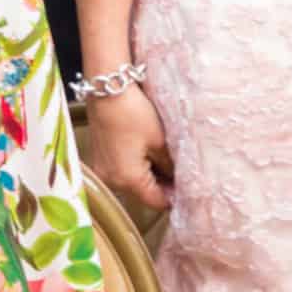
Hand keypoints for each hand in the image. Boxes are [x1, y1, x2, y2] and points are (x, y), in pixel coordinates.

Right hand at [78, 86, 172, 217]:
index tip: (191, 188)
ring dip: (150, 176)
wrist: (106, 90)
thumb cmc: (133, 112)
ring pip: (134, 184)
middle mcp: (111, 181)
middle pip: (144, 195)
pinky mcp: (100, 160)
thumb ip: (171, 166)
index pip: (156, 202)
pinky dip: (137, 168)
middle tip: (183, 172)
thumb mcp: (160, 140)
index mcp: (127, 179)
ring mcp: (103, 171)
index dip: (175, 196)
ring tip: (167, 160)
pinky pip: (123, 172)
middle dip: (163, 185)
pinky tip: (150, 153)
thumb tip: (180, 179)